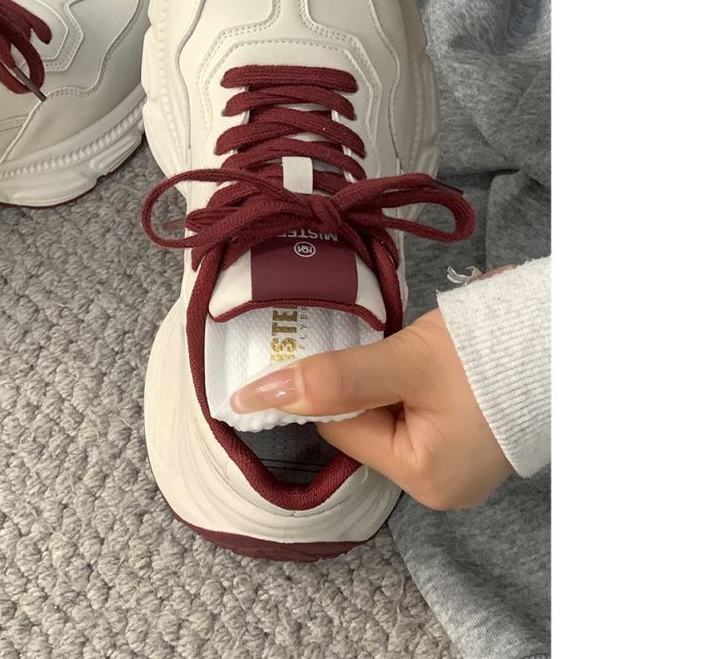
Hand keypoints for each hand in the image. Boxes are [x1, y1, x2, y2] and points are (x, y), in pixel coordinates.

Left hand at [230, 307, 512, 508]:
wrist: (564, 334)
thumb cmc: (489, 354)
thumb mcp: (405, 360)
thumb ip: (333, 378)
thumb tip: (256, 396)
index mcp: (422, 478)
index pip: (340, 428)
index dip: (331, 384)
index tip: (339, 343)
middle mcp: (439, 486)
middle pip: (362, 424)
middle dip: (363, 380)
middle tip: (386, 342)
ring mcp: (457, 464)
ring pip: (387, 413)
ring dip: (386, 378)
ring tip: (414, 351)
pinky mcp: (467, 440)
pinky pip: (415, 412)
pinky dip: (409, 383)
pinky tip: (428, 361)